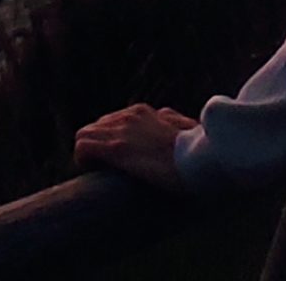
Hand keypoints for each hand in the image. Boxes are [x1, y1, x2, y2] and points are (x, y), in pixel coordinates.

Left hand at [72, 103, 196, 190]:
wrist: (203, 158)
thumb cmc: (200, 150)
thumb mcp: (186, 129)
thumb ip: (174, 122)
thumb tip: (171, 120)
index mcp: (143, 112)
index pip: (112, 121)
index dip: (110, 139)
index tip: (117, 158)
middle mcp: (129, 116)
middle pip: (96, 127)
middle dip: (97, 146)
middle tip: (104, 168)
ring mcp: (121, 131)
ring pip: (84, 134)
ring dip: (88, 154)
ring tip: (97, 172)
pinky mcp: (116, 149)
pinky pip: (82, 147)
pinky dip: (82, 160)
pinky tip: (91, 172)